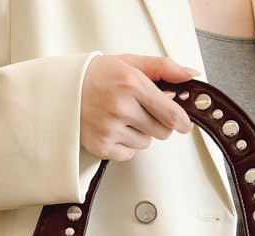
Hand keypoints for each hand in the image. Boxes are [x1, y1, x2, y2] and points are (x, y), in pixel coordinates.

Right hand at [80, 53, 199, 161]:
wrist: (63, 90)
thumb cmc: (98, 76)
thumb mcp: (131, 63)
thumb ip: (164, 68)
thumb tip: (191, 76)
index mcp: (132, 84)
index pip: (171, 113)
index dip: (182, 121)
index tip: (184, 124)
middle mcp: (121, 108)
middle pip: (162, 132)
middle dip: (158, 124)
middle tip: (143, 112)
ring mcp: (110, 129)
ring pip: (145, 143)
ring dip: (140, 134)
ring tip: (123, 118)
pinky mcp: (101, 146)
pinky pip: (129, 154)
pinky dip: (126, 145)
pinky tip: (114, 129)